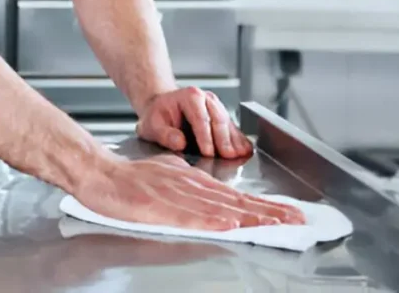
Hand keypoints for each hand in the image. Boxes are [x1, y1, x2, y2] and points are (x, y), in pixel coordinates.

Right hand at [74, 153, 305, 230]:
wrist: (100, 173)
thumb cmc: (129, 178)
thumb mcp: (167, 173)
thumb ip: (190, 185)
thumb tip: (212, 196)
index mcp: (193, 180)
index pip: (235, 194)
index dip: (264, 204)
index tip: (289, 212)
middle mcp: (190, 186)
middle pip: (235, 200)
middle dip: (268, 211)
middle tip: (298, 219)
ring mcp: (176, 197)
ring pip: (219, 208)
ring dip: (250, 216)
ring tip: (276, 224)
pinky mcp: (159, 209)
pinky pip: (190, 216)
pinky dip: (212, 221)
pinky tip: (230, 224)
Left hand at [137, 86, 252, 158]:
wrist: (163, 107)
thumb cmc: (158, 116)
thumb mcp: (152, 125)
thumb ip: (164, 134)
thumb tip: (180, 142)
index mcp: (190, 96)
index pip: (200, 117)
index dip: (205, 136)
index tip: (208, 152)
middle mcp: (206, 99)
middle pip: (218, 119)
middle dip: (223, 139)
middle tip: (227, 156)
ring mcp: (216, 107)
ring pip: (228, 123)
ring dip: (234, 140)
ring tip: (238, 155)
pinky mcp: (223, 116)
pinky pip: (233, 128)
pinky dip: (239, 140)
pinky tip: (244, 150)